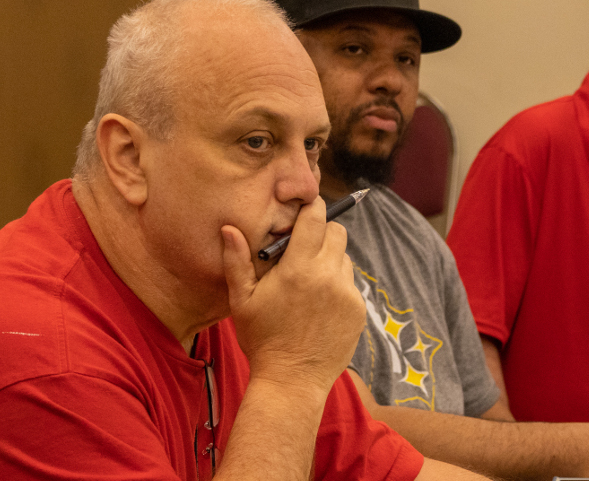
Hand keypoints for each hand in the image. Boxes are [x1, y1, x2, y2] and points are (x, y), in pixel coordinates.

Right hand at [222, 197, 364, 392]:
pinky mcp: (358, 309)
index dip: (312, 207)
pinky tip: (319, 305)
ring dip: (330, 260)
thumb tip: (230, 228)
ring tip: (308, 282)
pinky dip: (337, 285)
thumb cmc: (261, 340)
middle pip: (337, 232)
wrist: (292, 382)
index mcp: (299, 268)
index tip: (305, 206)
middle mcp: (328, 276)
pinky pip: (351, 284)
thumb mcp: (242, 300)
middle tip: (303, 248)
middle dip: (321, 233)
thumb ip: (237, 261)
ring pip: (344, 258)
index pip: (315, 218)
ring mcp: (347, 293)